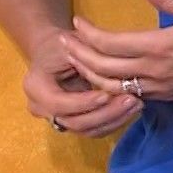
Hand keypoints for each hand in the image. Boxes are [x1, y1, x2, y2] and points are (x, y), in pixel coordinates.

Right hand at [23, 29, 141, 137]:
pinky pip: (94, 130)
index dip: (83, 102)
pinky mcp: (73, 122)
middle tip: (131, 99)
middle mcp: (41, 108)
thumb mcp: (71, 42)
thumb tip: (104, 58)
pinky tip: (131, 109)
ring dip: (114, 120)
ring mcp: (57, 118)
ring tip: (136, 103)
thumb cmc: (64, 43)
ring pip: (87, 130)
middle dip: (105, 113)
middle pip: (74, 122)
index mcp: (35, 87)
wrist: (55, 51)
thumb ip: (85, 52)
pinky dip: (114, 122)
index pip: (58, 104)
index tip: (107, 94)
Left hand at [62, 0, 172, 101]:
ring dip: (88, 74)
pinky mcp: (164, 95)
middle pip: (102, 68)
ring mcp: (158, 87)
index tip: (76, 22)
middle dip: (78, 55)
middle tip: (62, 42)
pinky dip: (107, 86)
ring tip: (74, 60)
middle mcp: (154, 71)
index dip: (88, 34)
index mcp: (160, 47)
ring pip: (110, 86)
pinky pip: (127, 93)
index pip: (111, 44)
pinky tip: (100, 77)